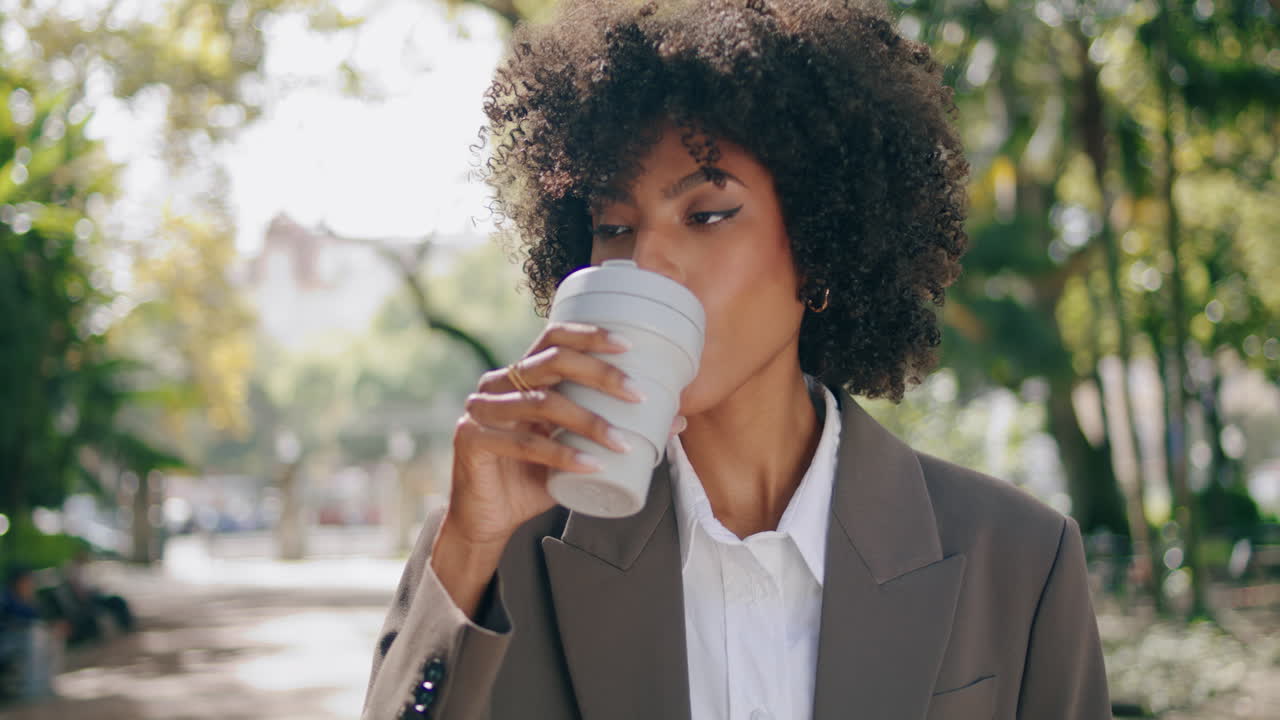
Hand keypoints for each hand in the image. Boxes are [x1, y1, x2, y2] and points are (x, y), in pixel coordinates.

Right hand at [446, 322, 686, 551]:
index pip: (553, 338)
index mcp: (520, 376)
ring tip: (624, 442)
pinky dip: (563, 456)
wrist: (487, 520)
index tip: (629, 346)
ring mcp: (481, 410)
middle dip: (600, 373)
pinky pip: (525, 444)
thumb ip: (612, 431)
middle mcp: (497, 384)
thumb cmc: (533, 479)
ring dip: (589, 422)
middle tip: (637, 393)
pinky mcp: (472, 440)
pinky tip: (592, 465)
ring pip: (543, 403)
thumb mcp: (576, 451)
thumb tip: (675, 419)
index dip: (589, 335)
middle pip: (552, 361)